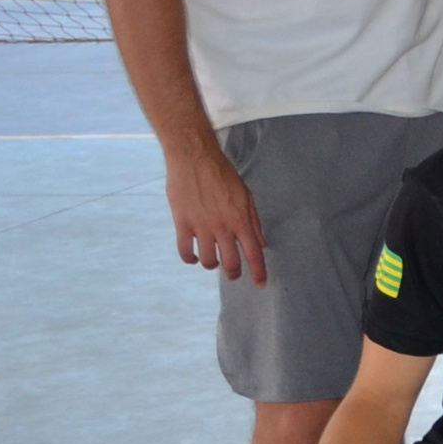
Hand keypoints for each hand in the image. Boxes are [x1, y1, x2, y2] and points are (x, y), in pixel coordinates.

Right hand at [164, 140, 267, 282]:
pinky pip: (185, 251)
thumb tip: (260, 244)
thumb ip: (254, 222)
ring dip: (211, 264)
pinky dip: (189, 259)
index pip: (254, 254)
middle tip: (232, 274)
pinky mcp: (182, 223)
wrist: (195, 158)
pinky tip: (193, 257)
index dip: (258, 272)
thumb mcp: (246, 196)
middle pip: (230, 263)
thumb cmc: (223, 175)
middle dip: (233, 273)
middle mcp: (223, 227)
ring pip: (207, 260)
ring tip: (212, 260)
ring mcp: (201, 226)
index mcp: (242, 220)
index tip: (259, 284)